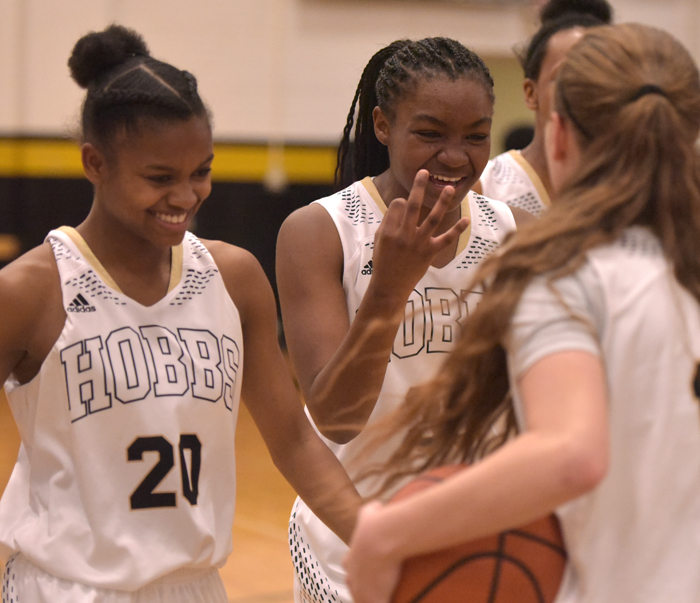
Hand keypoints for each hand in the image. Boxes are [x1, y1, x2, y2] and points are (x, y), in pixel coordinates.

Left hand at [344, 501, 403, 602]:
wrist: (381, 536)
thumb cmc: (377, 524)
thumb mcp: (370, 511)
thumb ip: (371, 510)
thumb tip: (377, 505)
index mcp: (351, 558)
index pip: (350, 566)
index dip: (359, 567)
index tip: (371, 566)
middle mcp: (352, 576)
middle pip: (354, 586)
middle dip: (364, 585)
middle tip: (379, 584)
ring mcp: (360, 590)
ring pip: (363, 598)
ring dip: (373, 596)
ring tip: (386, 594)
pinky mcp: (373, 600)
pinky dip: (385, 601)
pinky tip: (392, 599)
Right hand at [370, 170, 468, 299]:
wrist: (390, 286)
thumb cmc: (383, 261)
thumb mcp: (379, 240)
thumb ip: (389, 222)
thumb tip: (403, 204)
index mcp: (388, 230)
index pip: (397, 205)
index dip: (400, 202)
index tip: (402, 205)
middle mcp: (403, 235)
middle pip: (412, 205)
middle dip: (418, 186)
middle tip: (424, 171)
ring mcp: (418, 244)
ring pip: (432, 218)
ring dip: (442, 202)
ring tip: (449, 188)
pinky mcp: (430, 253)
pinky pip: (446, 239)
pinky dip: (457, 230)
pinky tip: (466, 219)